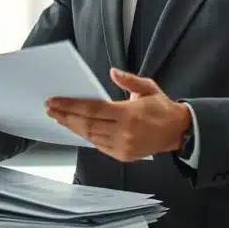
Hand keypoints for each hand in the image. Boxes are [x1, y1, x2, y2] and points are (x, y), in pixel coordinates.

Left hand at [47, 68, 189, 162]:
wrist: (177, 132)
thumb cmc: (161, 108)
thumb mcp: (148, 88)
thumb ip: (129, 80)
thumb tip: (112, 72)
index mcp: (129, 114)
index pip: (92, 109)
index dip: (71, 106)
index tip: (55, 101)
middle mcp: (124, 132)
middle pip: (87, 124)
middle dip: (65, 116)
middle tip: (50, 108)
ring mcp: (123, 146)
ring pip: (90, 136)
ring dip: (72, 126)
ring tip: (59, 117)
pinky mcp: (123, 155)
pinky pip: (98, 145)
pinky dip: (86, 136)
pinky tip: (76, 127)